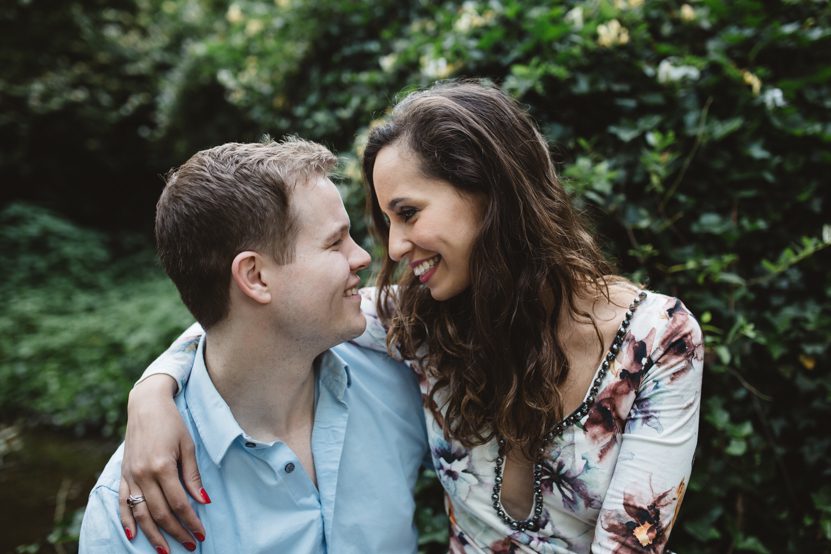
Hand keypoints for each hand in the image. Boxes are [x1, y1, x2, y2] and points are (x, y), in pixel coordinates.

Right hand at [119, 374, 207, 552]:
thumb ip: (193, 476)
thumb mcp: (188, 446)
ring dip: (152, 535)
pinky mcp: (123, 474)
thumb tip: (204, 501)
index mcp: (163, 466)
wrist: (146, 405)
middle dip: (176, 533)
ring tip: (164, 551)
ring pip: (140, 513)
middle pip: (160, 513)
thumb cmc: (172, 423)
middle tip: (189, 546)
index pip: (179, 503)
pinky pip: (122, 503)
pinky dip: (126, 521)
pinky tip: (132, 536)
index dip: (191, 521)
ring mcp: (131, 476)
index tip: (201, 534)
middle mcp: (144, 474)